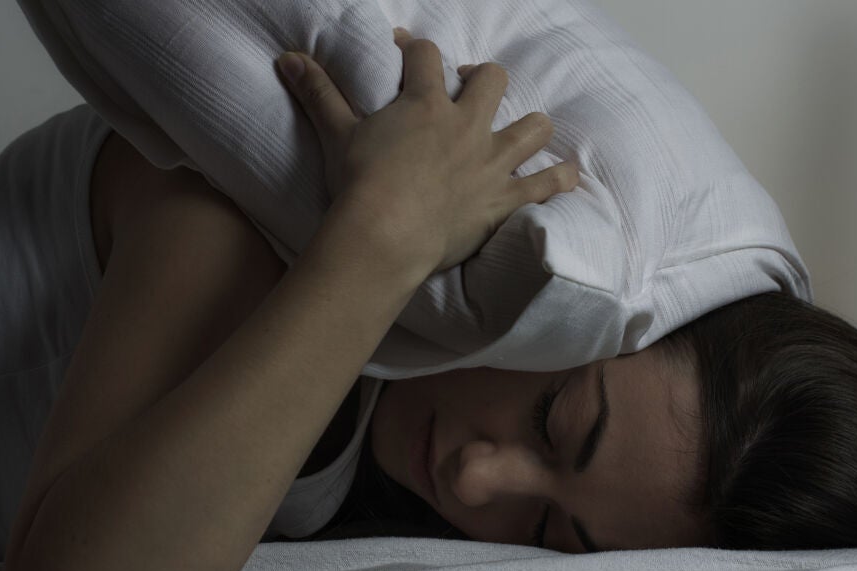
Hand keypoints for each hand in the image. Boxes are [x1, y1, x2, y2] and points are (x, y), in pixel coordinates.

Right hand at [276, 27, 578, 275]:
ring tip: (525, 127)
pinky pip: (545, 185)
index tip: (405, 53)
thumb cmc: (361, 184)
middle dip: (483, 78)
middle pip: (492, 80)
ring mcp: (491, 161)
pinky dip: (559, 179)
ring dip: (531, 124)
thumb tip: (287, 59)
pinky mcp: (504, 199)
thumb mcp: (336, 133)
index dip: (414, 50)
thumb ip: (317, 93)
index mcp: (425, 103)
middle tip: (468, 89)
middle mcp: (467, 125)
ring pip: (532, 127)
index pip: (424, 56)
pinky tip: (569, 175)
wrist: (385, 235)